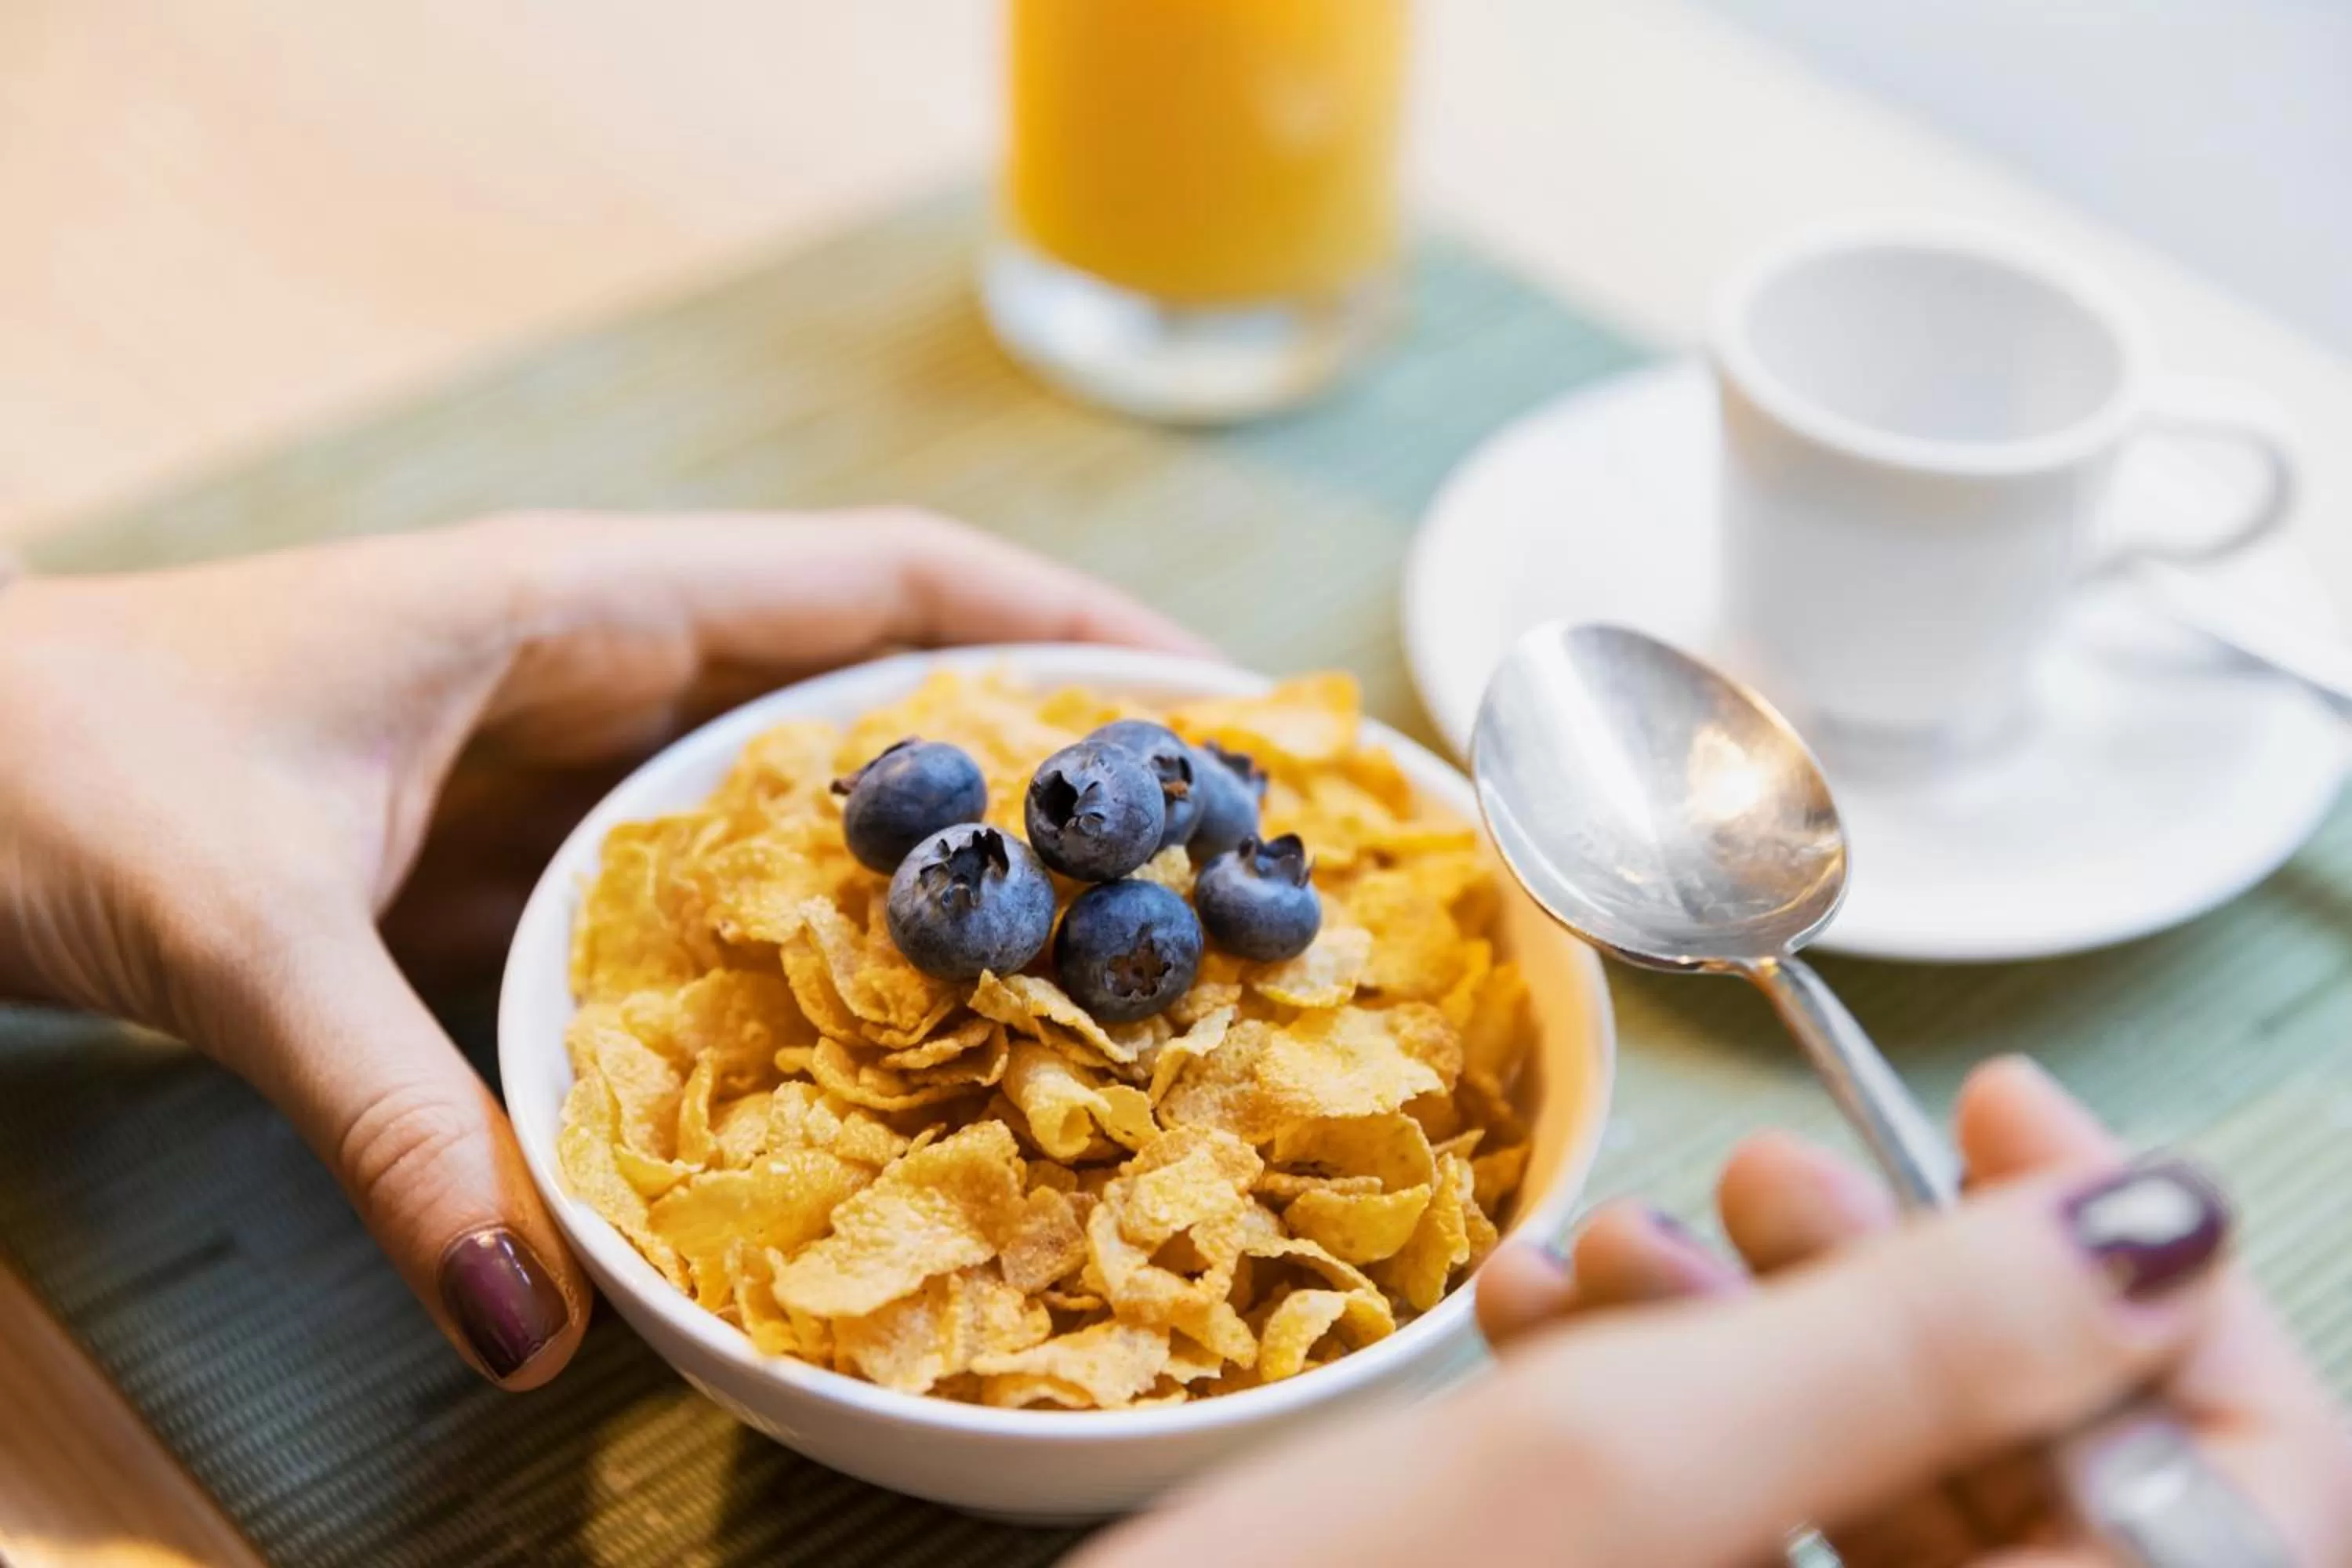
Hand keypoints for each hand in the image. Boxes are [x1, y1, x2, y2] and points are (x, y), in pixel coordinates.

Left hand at [0, 509, 1204, 1387]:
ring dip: (933, 861)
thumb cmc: (47, 767)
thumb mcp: (243, 931)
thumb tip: (538, 1328)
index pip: (882, 584)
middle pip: (878, 689)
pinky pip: (700, 885)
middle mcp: (595, 665)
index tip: (1214, 707)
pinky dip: (799, 940)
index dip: (1064, 631)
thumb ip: (400, 1120)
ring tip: (1079, 962)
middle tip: (1196, 867)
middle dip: (1040, 761)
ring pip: (799, 794)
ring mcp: (555, 757)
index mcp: (579, 603)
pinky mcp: (504, 846)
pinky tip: (868, 1028)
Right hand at [1088, 1059, 2351, 1566]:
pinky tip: (1549, 1315)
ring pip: (1875, 1503)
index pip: (2245, 1522)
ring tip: (1617, 1239)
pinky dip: (1669, 1407)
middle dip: (1910, 1291)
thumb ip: (1923, 1353)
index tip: (2009, 1110)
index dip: (2164, 1305)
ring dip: (1762, 1334)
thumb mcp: (1622, 1474)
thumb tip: (2162, 1219)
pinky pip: (1747, 1536)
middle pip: (2049, 1491)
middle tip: (1778, 1167)